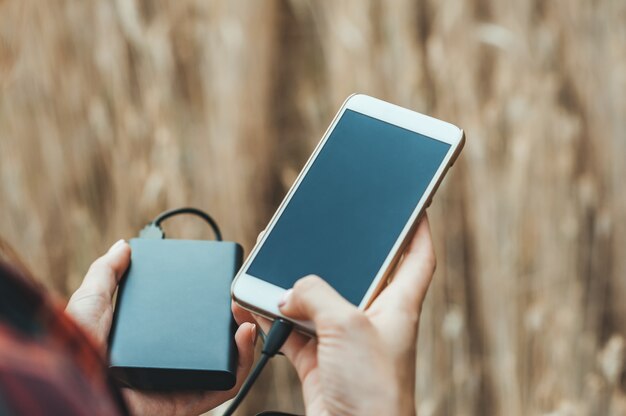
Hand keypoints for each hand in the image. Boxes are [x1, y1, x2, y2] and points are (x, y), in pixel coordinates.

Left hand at [66, 239, 256, 415]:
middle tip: (237, 297)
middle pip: (213, 340)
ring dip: (243, 336)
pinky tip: (244, 335)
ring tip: (244, 313)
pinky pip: (226, 384)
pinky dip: (242, 361)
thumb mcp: (90, 302)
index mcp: (148, 340)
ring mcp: (182, 382)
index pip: (186, 320)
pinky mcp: (191, 400)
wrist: (83, 391)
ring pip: (227, 361)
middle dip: (233, 316)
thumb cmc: (77, 352)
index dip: (207, 302)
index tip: (218, 282)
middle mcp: (167, 361)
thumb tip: (123, 246)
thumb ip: (106, 273)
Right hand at [233, 216, 435, 415]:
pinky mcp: (320, 359)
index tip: (415, 206)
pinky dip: (274, 317)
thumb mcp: (346, 325)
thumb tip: (288, 293)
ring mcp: (345, 339)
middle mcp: (372, 317)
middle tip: (319, 228)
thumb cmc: (374, 390)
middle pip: (357, 272)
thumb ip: (314, 295)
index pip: (418, 255)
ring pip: (318, 300)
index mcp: (397, 303)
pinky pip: (293, 328)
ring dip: (294, 286)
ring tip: (274, 261)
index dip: (419, 228)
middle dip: (336, 252)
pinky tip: (256, 303)